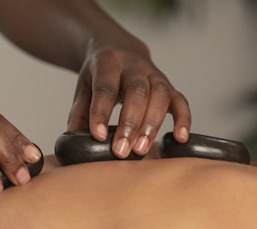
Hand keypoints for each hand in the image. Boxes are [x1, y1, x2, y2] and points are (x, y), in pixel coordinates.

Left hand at [67, 44, 190, 157]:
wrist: (119, 50)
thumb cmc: (99, 75)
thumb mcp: (84, 87)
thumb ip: (79, 112)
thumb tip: (73, 140)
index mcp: (108, 62)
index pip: (106, 88)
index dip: (101, 113)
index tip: (98, 137)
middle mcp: (135, 65)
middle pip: (137, 92)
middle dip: (129, 123)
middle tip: (121, 151)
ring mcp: (155, 74)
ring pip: (160, 95)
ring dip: (152, 125)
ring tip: (141, 150)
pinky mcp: (169, 86)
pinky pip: (180, 100)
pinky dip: (183, 119)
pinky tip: (180, 138)